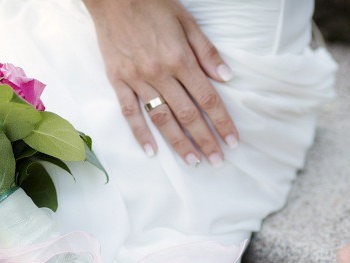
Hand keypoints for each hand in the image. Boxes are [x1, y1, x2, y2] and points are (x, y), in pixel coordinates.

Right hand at [84, 0, 237, 164]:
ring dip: (178, 143)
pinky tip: (152, 151)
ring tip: (193, 161)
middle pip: (188, 114)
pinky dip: (140, 133)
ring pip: (162, 118)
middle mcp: (160, 73)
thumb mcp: (187, 21)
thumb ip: (207, 52)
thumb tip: (227, 78)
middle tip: (216, 161)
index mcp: (180, 59)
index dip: (222, 122)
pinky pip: (130, 112)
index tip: (232, 141)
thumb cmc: (152, 4)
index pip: (207, 98)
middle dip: (205, 140)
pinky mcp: (117, 80)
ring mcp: (137, 79)